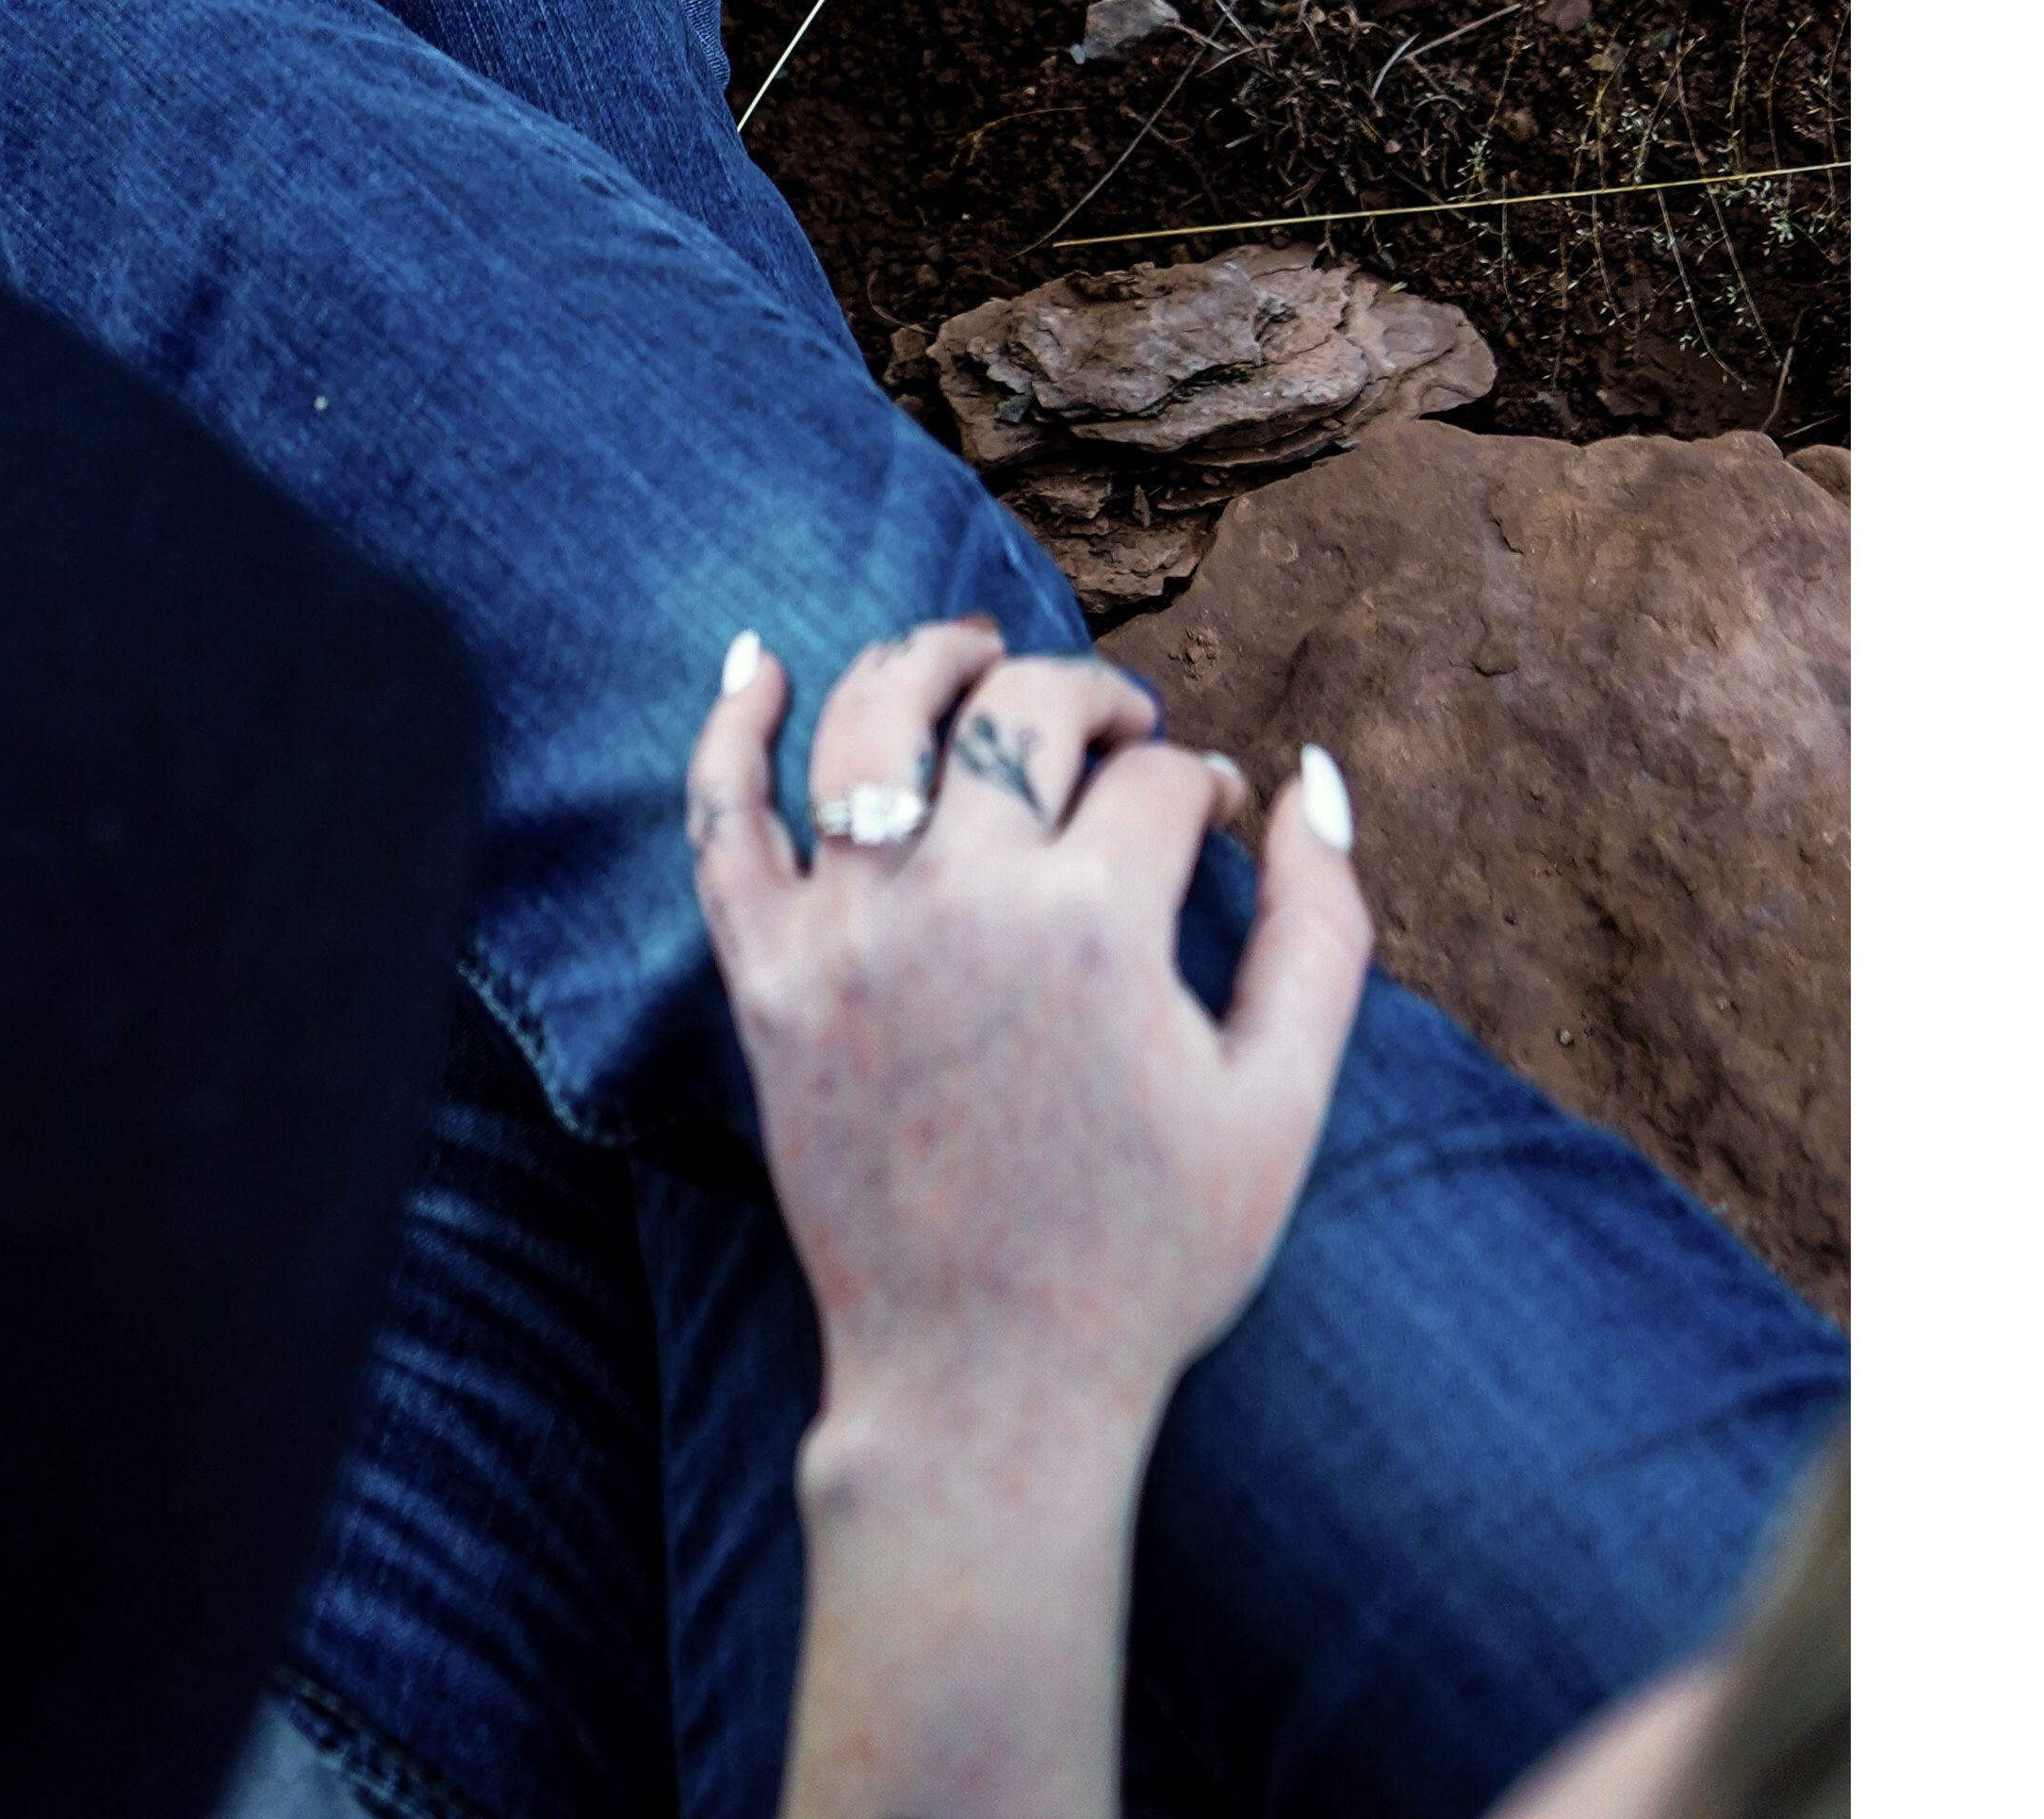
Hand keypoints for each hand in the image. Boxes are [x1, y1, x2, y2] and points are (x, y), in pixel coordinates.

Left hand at [688, 619, 1365, 1455]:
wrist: (989, 1390)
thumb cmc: (1150, 1259)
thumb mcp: (1281, 1106)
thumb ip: (1322, 930)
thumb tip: (1313, 773)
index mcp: (1094, 928)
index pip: (1155, 783)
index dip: (1202, 783)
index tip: (1216, 814)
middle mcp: (959, 903)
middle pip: (1018, 714)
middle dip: (1090, 696)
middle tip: (1122, 727)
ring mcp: (846, 934)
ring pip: (870, 720)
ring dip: (930, 658)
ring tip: (976, 653)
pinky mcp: (765, 980)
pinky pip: (721, 820)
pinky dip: (731, 725)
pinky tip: (756, 662)